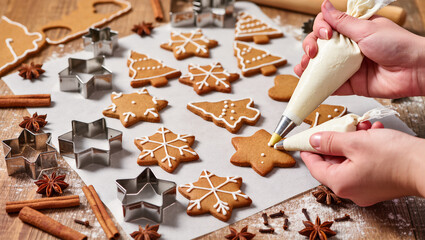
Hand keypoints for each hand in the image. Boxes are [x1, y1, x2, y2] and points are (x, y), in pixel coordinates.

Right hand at [294, 0, 424, 98]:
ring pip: (321, 66)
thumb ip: (342, 22)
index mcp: (353, 31)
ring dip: (308, 67)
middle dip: (310, 48)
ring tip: (303, 68)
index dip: (320, 29)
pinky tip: (308, 82)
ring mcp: (348, 66)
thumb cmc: (398, 45)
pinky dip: (318, 85)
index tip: (325, 34)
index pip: (327, 26)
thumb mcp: (367, 29)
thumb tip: (325, 5)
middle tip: (312, 53)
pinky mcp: (351, 84)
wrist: (415, 70)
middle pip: (320, 46)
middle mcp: (348, 47)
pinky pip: (330, 85)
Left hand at [300, 121, 424, 205]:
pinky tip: (373, 134)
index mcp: (341, 183)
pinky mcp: (378, 183)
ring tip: (361, 127)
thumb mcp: (355, 142)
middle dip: (335, 142)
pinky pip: (363, 164)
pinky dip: (365, 148)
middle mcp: (352, 190)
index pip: (314, 167)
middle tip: (337, 127)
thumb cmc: (395, 157)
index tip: (304, 141)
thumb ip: (330, 141)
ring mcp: (366, 189)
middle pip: (332, 163)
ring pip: (349, 160)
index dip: (308, 151)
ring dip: (352, 141)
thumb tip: (314, 141)